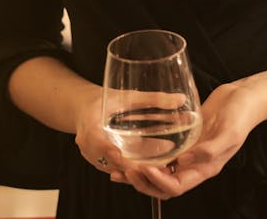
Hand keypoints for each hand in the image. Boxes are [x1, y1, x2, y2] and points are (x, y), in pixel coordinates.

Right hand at [76, 88, 196, 184]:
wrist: (84, 109)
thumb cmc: (102, 100)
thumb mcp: (126, 96)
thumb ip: (153, 99)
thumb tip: (181, 99)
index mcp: (90, 126)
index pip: (97, 141)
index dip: (109, 150)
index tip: (121, 155)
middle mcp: (88, 146)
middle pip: (109, 161)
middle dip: (132, 166)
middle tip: (156, 167)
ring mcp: (93, 157)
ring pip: (116, 169)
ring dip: (136, 170)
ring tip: (162, 169)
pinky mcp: (101, 163)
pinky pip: (118, 169)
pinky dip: (134, 169)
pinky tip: (156, 168)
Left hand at [117, 81, 266, 199]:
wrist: (245, 96)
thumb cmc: (241, 114)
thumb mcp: (229, 132)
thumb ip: (209, 149)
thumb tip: (184, 162)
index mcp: (206, 168)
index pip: (176, 186)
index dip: (158, 182)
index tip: (144, 169)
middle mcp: (195, 164)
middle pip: (163, 184)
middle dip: (142, 182)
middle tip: (125, 170)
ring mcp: (189, 152)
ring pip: (160, 170)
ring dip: (140, 173)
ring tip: (118, 168)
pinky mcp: (185, 138)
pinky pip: (162, 152)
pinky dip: (147, 155)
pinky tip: (131, 149)